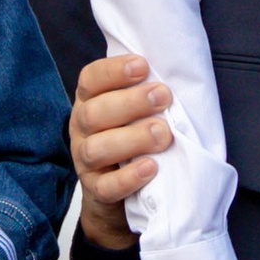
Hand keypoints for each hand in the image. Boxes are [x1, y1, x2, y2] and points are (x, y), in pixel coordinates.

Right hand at [71, 51, 171, 215]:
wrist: (127, 194)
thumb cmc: (136, 138)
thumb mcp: (136, 111)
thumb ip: (146, 93)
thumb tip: (177, 72)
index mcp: (89, 101)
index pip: (90, 80)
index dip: (113, 71)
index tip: (143, 66)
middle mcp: (81, 128)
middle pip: (94, 113)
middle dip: (130, 103)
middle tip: (163, 97)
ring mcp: (85, 161)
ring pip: (96, 149)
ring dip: (131, 139)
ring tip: (163, 135)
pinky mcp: (95, 190)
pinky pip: (106, 187)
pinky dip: (128, 178)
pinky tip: (151, 168)